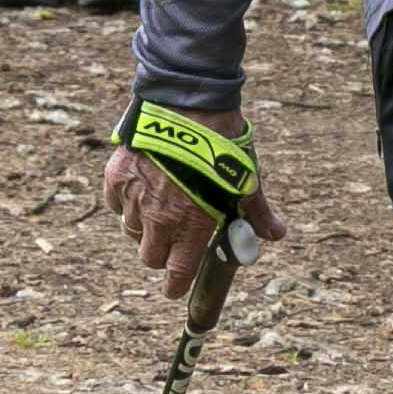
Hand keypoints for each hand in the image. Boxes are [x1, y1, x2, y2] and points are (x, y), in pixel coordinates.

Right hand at [103, 143, 284, 298]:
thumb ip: (255, 213)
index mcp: (192, 225)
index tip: (175, 288)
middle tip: (171, 239)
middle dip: (161, 254)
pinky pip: (118, 204)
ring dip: (144, 227)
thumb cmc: (223, 145)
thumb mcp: (244, 182)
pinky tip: (142, 188)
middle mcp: (159, 218)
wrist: (190, 105)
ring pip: (132, 230)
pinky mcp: (117, 176)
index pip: (178, 273)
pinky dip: (127, 202)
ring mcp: (135, 197)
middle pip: (150, 257)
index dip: (176, 286)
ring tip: (159, 208)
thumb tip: (275, 234)